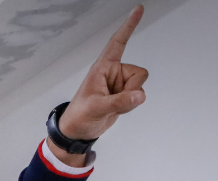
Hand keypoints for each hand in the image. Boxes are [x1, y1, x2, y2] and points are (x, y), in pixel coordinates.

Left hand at [53, 5, 148, 156]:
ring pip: (139, 86)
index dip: (129, 26)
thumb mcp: (97, 108)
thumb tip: (139, 95)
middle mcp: (114, 73)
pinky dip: (130, 105)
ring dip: (129, 100)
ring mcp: (120, 84)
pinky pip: (137, 96)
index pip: (118, 43)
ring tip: (112, 106)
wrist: (78, 131)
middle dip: (131, 89)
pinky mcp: (124, 94)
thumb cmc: (79, 115)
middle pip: (139, 74)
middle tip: (113, 101)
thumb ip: (120, 102)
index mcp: (103, 68)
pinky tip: (117, 109)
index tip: (138, 9)